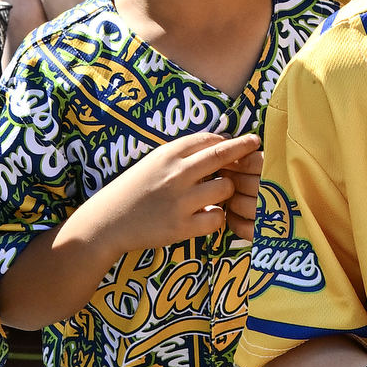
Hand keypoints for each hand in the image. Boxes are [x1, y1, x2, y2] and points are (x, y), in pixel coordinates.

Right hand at [78, 130, 267, 257]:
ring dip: (227, 191)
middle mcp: (176, 174)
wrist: (109, 220)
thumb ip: (182, 153)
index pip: (209, 139)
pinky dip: (218, 217)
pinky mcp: (181, 227)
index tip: (241, 141)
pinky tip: (209, 215)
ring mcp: (180, 201)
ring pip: (224, 188)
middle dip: (244, 149)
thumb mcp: (153, 161)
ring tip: (219, 195)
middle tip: (257, 146)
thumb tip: (219, 142)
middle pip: (222, 156)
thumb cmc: (134, 189)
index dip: (228, 140)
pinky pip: (217, 218)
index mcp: (168, 154)